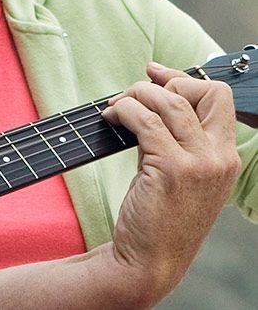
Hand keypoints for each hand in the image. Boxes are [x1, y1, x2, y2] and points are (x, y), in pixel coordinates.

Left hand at [100, 62, 239, 302]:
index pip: (220, 97)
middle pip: (203, 91)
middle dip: (164, 84)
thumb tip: (155, 85)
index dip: (184, 79)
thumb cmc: (159, 214)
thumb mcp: (181, 171)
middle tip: (133, 97)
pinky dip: (123, 111)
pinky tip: (110, 119)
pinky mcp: (171, 169)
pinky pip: (145, 120)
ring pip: (169, 102)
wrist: (149, 260)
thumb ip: (176, 134)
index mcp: (226, 157)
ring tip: (116, 109)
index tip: (155, 75)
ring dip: (135, 95)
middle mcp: (220, 158)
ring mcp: (199, 164)